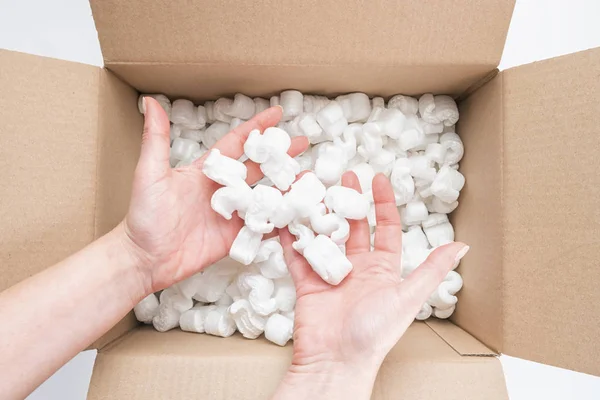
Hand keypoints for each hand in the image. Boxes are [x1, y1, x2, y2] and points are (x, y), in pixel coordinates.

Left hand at [122, 98, 307, 293]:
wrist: (145, 258)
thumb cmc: (144, 215)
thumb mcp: (150, 173)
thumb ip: (156, 139)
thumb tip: (150, 102)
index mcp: (207, 171)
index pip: (237, 143)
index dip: (257, 128)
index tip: (277, 113)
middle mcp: (223, 190)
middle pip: (259, 168)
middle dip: (281, 155)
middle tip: (304, 143)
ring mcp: (230, 214)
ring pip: (264, 196)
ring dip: (285, 187)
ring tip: (309, 179)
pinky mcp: (234, 236)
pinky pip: (261, 225)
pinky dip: (279, 219)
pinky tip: (298, 212)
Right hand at [275, 172, 467, 398]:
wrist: (336, 360)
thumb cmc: (375, 332)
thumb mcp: (408, 296)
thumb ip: (432, 269)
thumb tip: (462, 246)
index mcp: (382, 270)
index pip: (384, 228)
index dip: (382, 203)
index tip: (377, 179)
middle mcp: (357, 269)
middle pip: (353, 226)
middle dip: (349, 200)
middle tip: (343, 176)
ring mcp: (330, 274)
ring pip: (324, 236)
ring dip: (319, 213)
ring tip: (312, 189)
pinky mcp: (306, 283)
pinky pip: (297, 255)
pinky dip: (291, 237)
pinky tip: (286, 217)